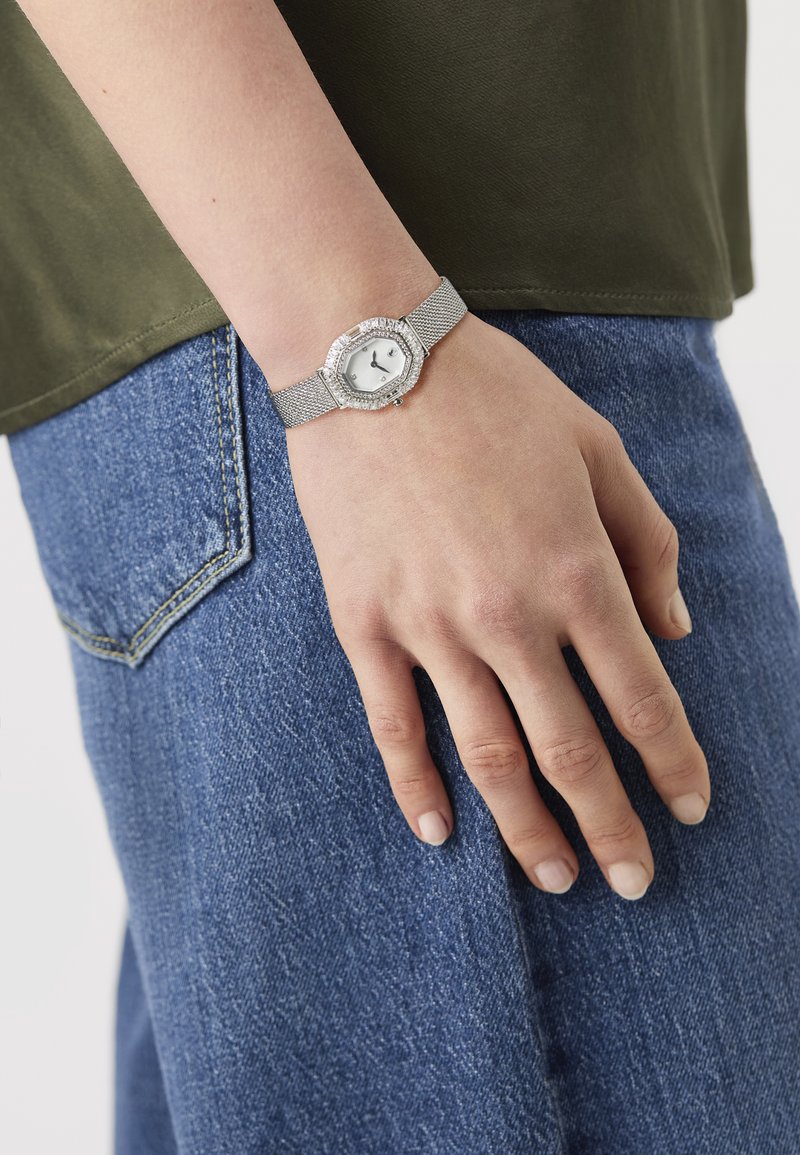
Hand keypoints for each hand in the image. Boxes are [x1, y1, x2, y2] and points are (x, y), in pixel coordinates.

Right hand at [284, 311, 708, 899]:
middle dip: (610, 825)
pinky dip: (416, 786)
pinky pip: (392, 724)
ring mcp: (429, 626)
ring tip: (555, 880)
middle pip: (570, 750)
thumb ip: (647, 542)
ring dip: (527, 829)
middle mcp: (507, 615)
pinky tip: (442, 831)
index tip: (692, 809)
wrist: (371, 359)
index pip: (641, 697)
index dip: (673, 762)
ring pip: (487, 755)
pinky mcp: (365, 623)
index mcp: (576, 569)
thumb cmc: (495, 396)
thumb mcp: (600, 448)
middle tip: (634, 882)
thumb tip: (678, 629)